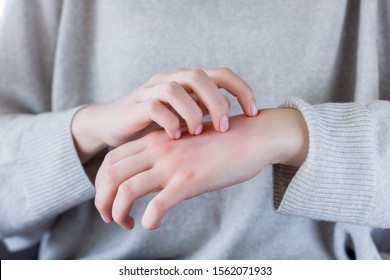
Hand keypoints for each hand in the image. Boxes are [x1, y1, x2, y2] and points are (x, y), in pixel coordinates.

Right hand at [71, 68, 257, 161]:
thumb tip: (243, 128)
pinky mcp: (136, 105)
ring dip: (192, 111)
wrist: (117, 124)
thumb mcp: (188, 118)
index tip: (253, 114)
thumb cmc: (159, 123)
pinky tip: (176, 137)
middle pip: (199, 76)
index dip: (242, 90)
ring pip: (176, 89)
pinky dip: (169, 121)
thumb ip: (209, 117)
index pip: (222, 74)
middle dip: (216, 101)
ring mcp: (152, 90)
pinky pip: (154, 107)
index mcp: (188, 81)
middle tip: (225, 127)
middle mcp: (171, 79)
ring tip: (198, 132)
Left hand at [94, 109, 308, 229]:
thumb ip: (169, 156)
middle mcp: (159, 150)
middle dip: (101, 199)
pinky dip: (149, 220)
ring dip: (117, 211)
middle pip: (110, 174)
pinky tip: (154, 223)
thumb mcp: (187, 143)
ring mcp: (173, 165)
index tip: (109, 198)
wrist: (254, 135)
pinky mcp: (190, 180)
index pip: (112, 158)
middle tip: (108, 215)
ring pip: (126, 189)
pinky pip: (158, 205)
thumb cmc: (223, 141)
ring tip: (124, 222)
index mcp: (157, 139)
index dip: (101, 181)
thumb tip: (159, 180)